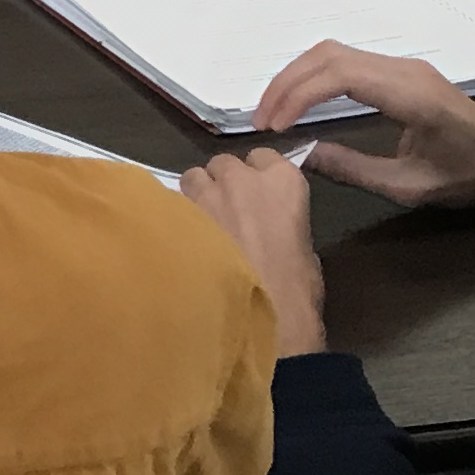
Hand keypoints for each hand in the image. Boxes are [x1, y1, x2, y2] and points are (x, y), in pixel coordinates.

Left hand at [179, 148, 326, 356]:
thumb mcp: (301, 247)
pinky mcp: (176, 215)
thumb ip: (279, 220)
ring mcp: (205, 194)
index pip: (262, 157)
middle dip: (222, 182)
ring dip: (196, 194)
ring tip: (199, 224)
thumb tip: (263, 224)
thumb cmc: (295, 289)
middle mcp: (241, 177)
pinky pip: (172, 205)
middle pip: (223, 163)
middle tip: (224, 212)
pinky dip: (175, 217)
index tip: (253, 195)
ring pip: (192, 177)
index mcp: (283, 181)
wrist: (262, 317)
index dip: (255, 176)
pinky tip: (179, 241)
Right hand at [249, 41, 474, 209]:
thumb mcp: (410, 187)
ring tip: (273, 111)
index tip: (273, 127)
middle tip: (261, 120)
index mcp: (411, 97)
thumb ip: (354, 170)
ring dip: (296, 77)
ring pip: (333, 52)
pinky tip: (299, 103)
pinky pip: (345, 61)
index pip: (340, 75)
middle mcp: (404, 70)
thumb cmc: (469, 175)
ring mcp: (402, 66)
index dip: (298, 95)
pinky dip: (313, 77)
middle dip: (286, 83)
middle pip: (329, 55)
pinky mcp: (399, 71)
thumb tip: (302, 155)